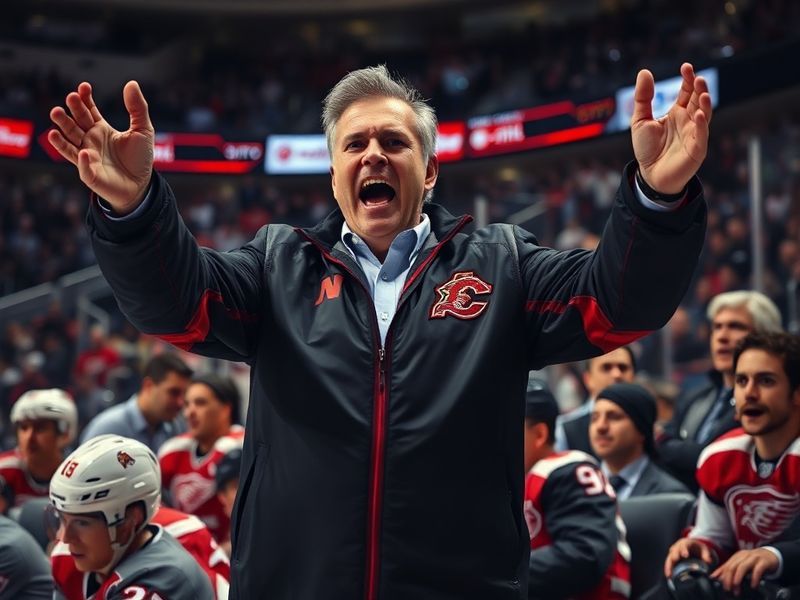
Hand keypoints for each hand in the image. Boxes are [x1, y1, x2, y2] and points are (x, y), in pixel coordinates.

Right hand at [49, 81, 154, 214]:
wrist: (142, 186)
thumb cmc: (140, 158)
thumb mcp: (143, 130)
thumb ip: (137, 108)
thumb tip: (131, 83)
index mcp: (100, 129)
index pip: (88, 110)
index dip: (85, 99)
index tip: (84, 87)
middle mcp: (89, 141)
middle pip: (75, 123)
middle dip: (71, 111)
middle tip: (70, 98)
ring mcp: (87, 157)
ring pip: (70, 142)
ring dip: (62, 130)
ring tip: (56, 114)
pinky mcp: (90, 174)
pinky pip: (83, 167)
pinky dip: (82, 160)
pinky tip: (84, 152)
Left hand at [631, 63, 712, 194]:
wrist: (649, 175)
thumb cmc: (647, 149)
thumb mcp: (640, 120)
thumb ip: (643, 98)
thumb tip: (645, 71)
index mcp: (677, 112)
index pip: (687, 91)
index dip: (688, 79)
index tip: (686, 67)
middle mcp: (689, 121)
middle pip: (698, 100)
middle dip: (698, 88)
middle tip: (696, 77)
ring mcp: (694, 134)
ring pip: (704, 115)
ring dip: (705, 103)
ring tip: (702, 91)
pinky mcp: (696, 149)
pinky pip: (701, 135)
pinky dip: (701, 125)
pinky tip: (699, 114)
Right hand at [664, 537, 714, 577]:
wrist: (692, 547)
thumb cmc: (698, 548)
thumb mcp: (704, 549)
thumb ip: (706, 555)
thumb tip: (708, 562)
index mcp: (685, 543)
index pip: (684, 545)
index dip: (684, 550)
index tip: (685, 555)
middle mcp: (677, 547)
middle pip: (675, 551)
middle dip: (675, 555)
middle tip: (675, 560)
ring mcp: (673, 553)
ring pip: (670, 558)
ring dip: (669, 565)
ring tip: (669, 574)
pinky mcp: (672, 559)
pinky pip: (669, 563)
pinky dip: (668, 569)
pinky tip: (669, 576)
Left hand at [711, 548, 778, 595]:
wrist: (771, 555)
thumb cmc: (754, 562)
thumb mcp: (741, 564)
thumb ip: (728, 570)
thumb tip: (714, 577)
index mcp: (737, 557)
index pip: (727, 566)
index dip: (723, 577)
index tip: (722, 586)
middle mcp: (744, 556)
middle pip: (733, 566)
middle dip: (729, 579)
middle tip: (728, 589)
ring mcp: (754, 558)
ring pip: (743, 567)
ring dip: (738, 578)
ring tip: (736, 587)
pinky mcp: (764, 562)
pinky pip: (758, 569)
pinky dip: (754, 578)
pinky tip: (753, 585)